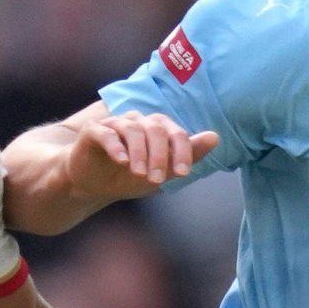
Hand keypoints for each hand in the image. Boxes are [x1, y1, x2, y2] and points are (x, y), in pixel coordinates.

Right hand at [62, 108, 218, 199]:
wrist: (93, 185)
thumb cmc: (128, 177)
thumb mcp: (161, 172)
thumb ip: (186, 155)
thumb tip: (215, 137)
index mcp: (157, 129)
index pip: (176, 133)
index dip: (182, 151)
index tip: (182, 174)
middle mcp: (138, 122)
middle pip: (155, 129)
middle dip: (160, 156)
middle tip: (158, 180)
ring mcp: (115, 124)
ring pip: (132, 130)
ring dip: (139, 153)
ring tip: (139, 174)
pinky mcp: (94, 131)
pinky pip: (106, 133)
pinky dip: (115, 146)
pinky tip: (121, 162)